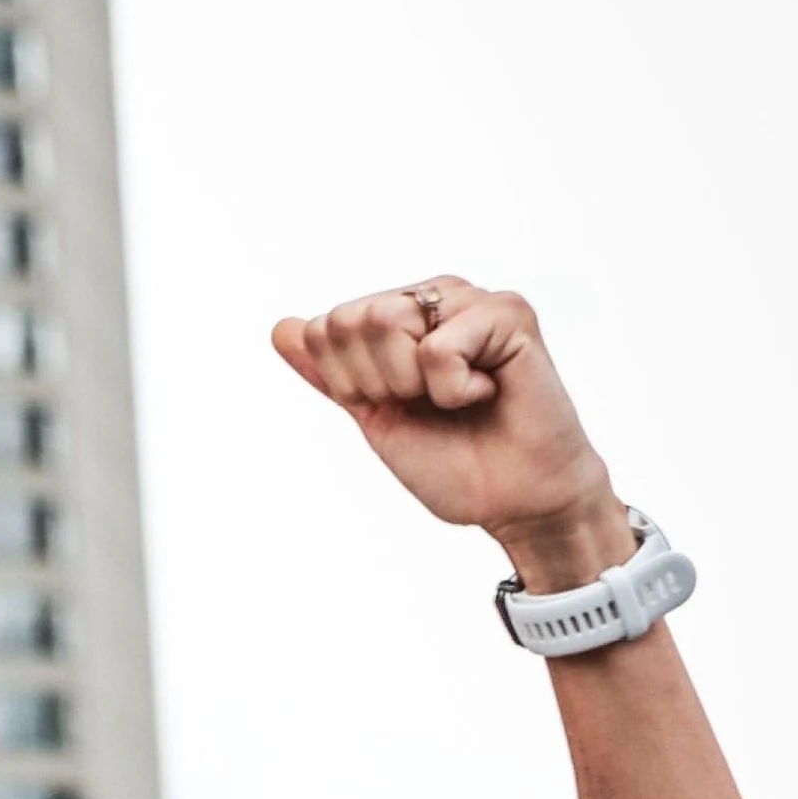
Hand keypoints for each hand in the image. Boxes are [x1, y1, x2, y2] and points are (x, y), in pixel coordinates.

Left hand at [271, 278, 626, 579]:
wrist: (514, 500)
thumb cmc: (454, 462)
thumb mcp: (375, 416)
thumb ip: (331, 373)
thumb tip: (282, 328)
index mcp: (397, 317)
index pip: (323, 329)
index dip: (348, 384)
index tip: (395, 406)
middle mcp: (431, 298)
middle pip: (351, 319)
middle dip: (376, 381)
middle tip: (426, 403)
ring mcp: (469, 300)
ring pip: (385, 319)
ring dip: (412, 382)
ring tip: (457, 397)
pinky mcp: (508, 313)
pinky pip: (437, 346)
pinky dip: (452, 389)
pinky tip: (485, 393)